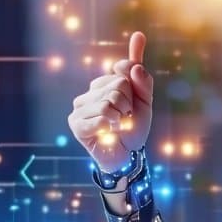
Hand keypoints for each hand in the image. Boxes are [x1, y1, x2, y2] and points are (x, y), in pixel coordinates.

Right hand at [67, 31, 153, 172]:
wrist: (127, 155)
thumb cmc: (133, 128)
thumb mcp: (145, 104)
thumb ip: (144, 82)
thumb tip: (135, 66)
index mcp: (105, 82)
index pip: (124, 68)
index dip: (135, 87)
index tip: (133, 101)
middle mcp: (91, 92)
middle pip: (119, 85)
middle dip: (129, 105)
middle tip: (125, 117)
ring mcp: (81, 107)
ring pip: (108, 103)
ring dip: (120, 118)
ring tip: (116, 126)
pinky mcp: (76, 123)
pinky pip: (100, 118)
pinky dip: (110, 127)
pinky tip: (107, 133)